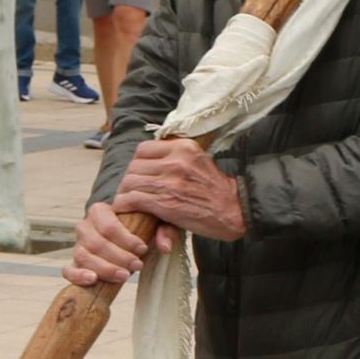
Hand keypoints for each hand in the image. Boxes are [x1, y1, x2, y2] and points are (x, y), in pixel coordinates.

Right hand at [66, 201, 166, 290]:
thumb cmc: (140, 226)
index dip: (126, 239)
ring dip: (104, 268)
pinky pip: (68, 270)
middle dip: (119, 257)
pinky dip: (78, 275)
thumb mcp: (156, 222)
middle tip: (138, 265)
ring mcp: (78, 245)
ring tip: (124, 276)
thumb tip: (164, 247)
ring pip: (83, 256)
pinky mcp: (75, 262)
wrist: (125, 235)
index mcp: (100, 211)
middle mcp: (85, 226)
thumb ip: (164, 230)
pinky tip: (93, 280)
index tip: (143, 249)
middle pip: (96, 242)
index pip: (108, 225)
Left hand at [119, 136, 247, 242]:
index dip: (137, 163)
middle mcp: (176, 161)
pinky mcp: (165, 202)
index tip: (139, 173)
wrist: (235, 211)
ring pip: (130, 181)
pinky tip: (126, 208)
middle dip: (129, 179)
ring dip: (125, 193)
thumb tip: (152, 157)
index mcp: (184, 147)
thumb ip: (175, 159)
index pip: (144, 148)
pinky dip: (124, 204)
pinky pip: (133, 198)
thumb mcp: (199, 163)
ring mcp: (170, 181)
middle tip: (131, 190)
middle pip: (134, 166)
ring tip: (127, 200)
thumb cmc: (216, 190)